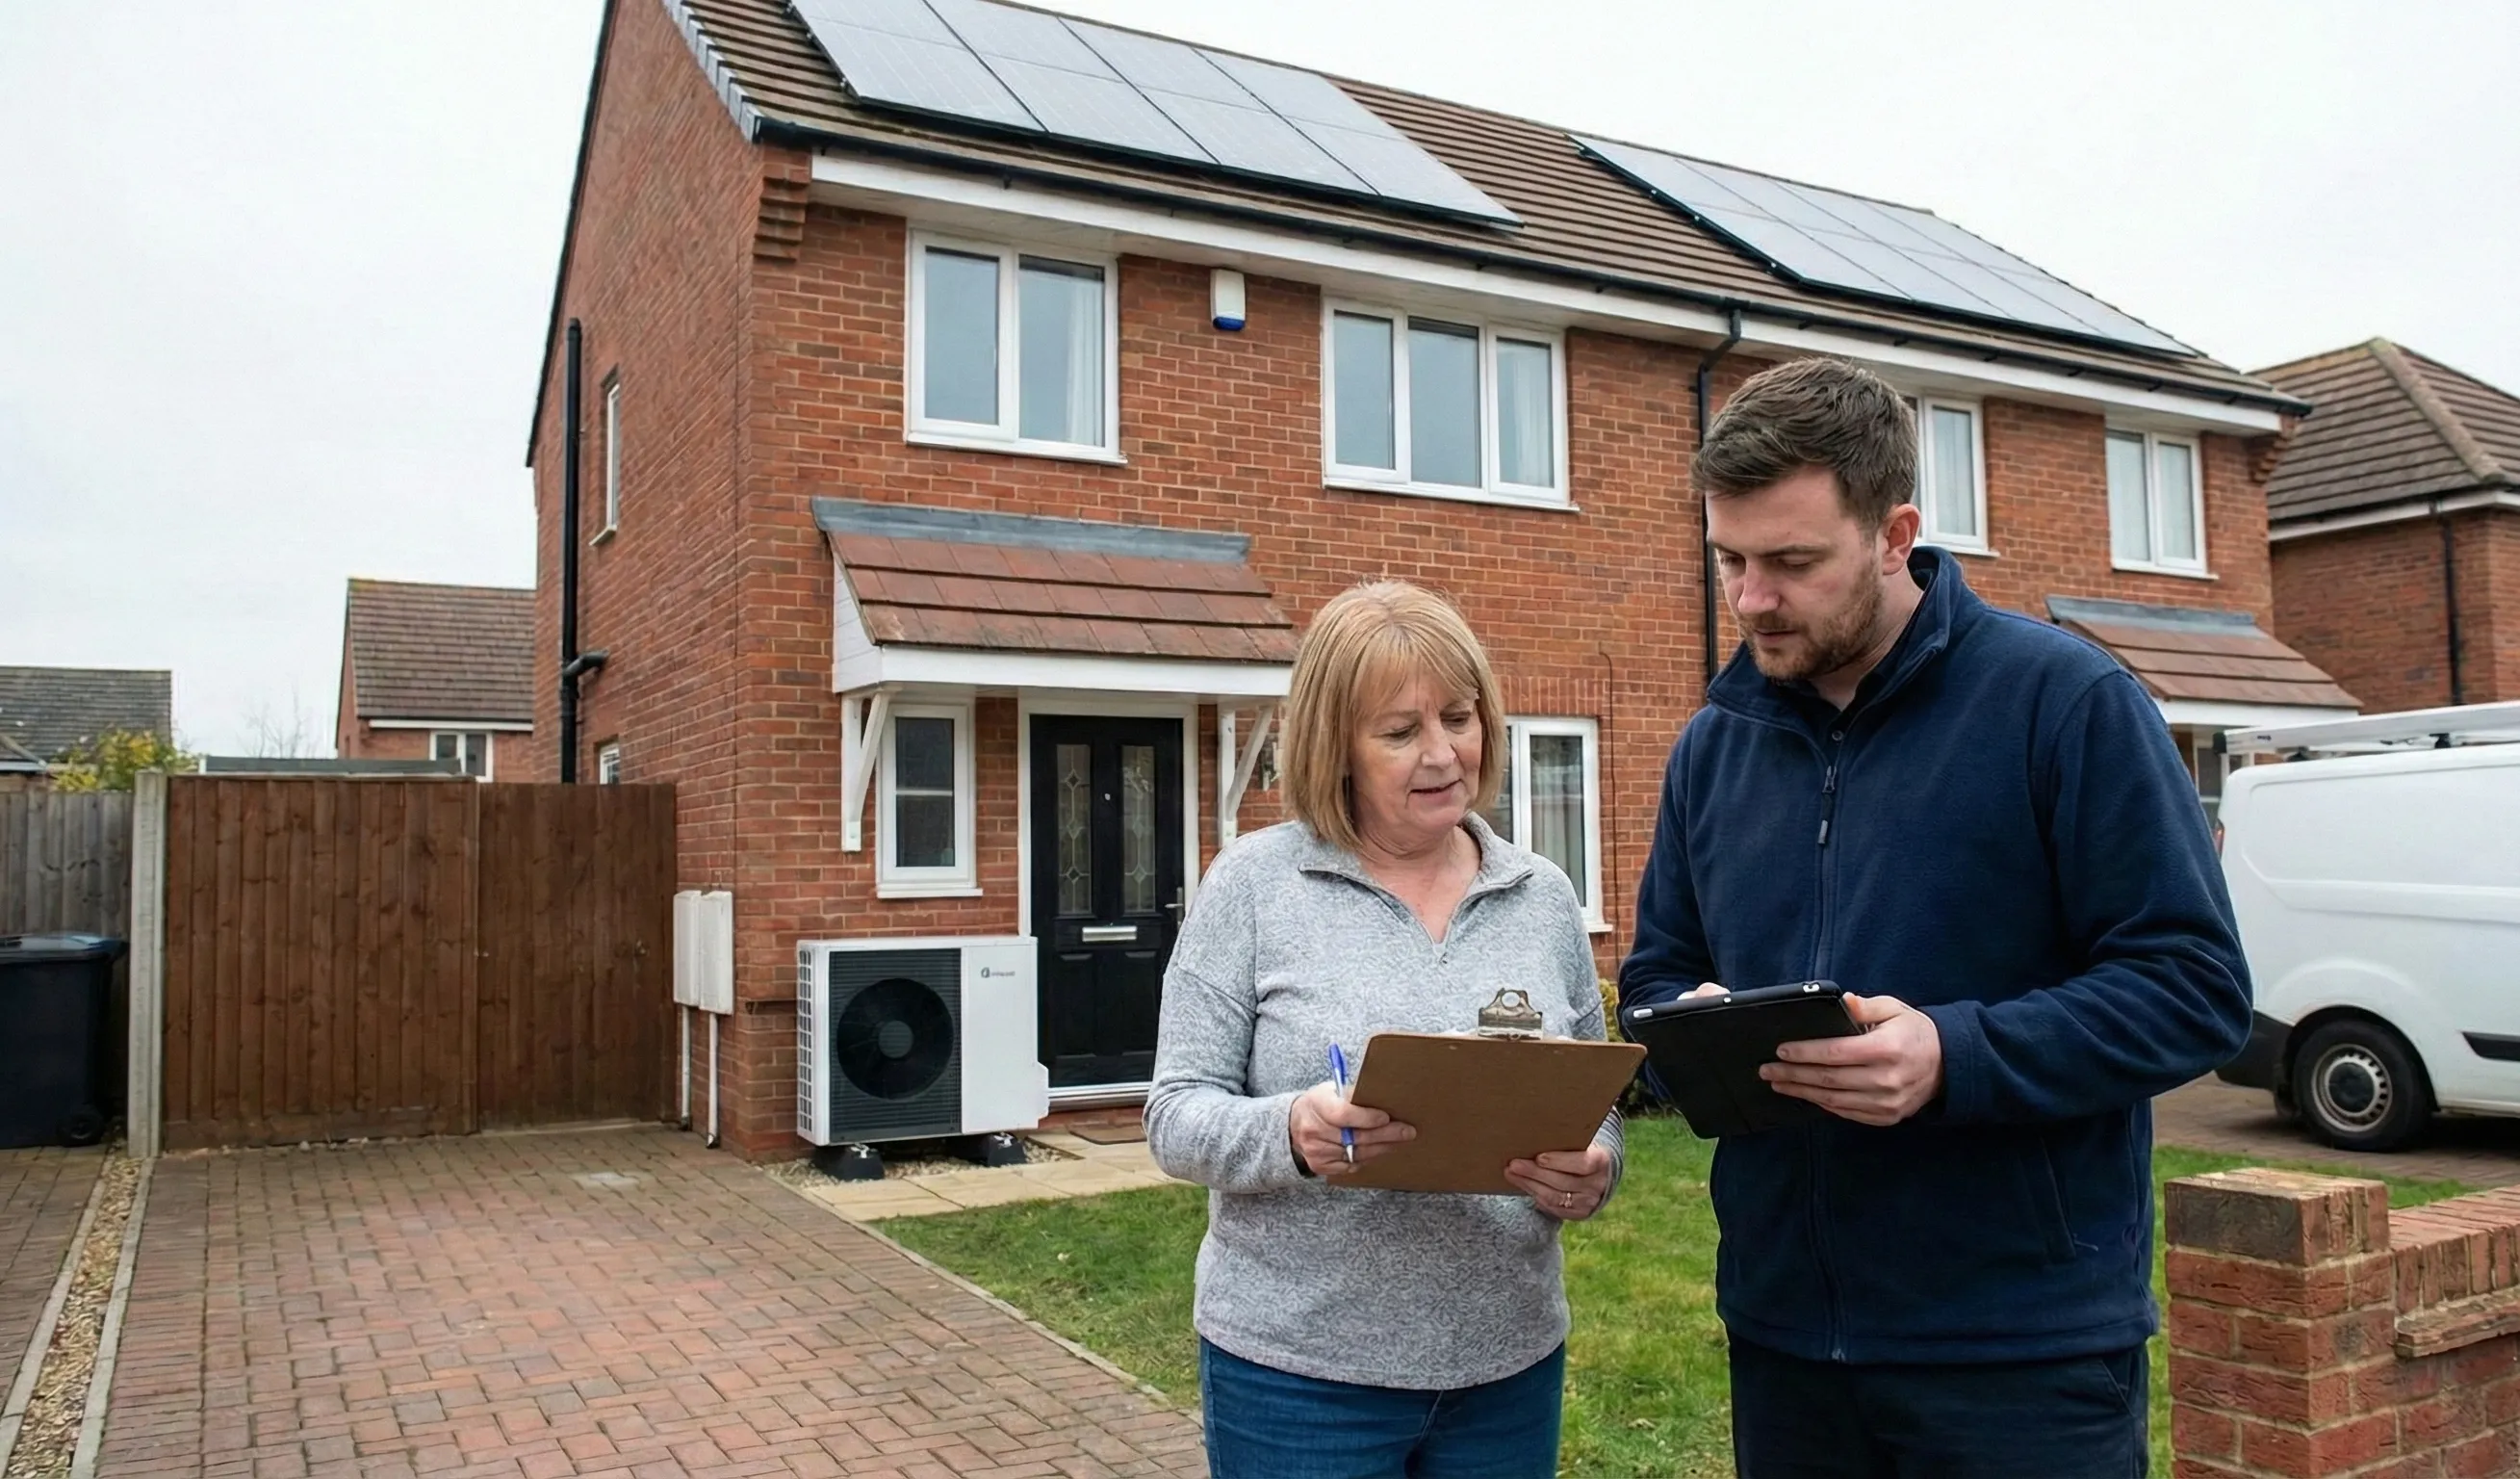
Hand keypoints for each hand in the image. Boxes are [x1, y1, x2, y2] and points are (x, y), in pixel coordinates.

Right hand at [1289, 1082, 1412, 1177]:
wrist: (1294, 1123)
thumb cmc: (1321, 1103)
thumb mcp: (1332, 1090)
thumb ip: (1354, 1095)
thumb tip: (1385, 1097)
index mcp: (1317, 1104)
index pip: (1343, 1115)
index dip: (1367, 1118)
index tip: (1386, 1117)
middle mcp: (1313, 1130)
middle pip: (1355, 1137)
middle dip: (1385, 1135)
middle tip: (1407, 1132)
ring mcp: (1315, 1151)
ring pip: (1356, 1154)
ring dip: (1381, 1148)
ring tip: (1398, 1141)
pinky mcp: (1319, 1166)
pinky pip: (1350, 1166)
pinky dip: (1367, 1159)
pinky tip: (1379, 1150)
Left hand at [1506, 1144, 1613, 1220]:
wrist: (1598, 1172)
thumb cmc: (1582, 1149)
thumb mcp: (1581, 1141)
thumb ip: (1565, 1140)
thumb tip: (1533, 1133)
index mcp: (1601, 1161)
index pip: (1582, 1163)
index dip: (1559, 1161)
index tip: (1538, 1157)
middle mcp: (1598, 1185)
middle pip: (1563, 1182)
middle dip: (1535, 1173)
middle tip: (1514, 1164)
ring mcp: (1589, 1202)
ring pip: (1555, 1197)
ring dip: (1529, 1185)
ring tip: (1511, 1173)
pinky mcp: (1579, 1214)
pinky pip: (1553, 1208)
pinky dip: (1536, 1196)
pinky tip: (1524, 1185)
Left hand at [1760, 993, 1943, 1126]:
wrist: (1947, 1065)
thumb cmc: (1915, 1032)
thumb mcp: (1894, 1008)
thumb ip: (1866, 1006)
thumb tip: (1842, 1000)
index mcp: (1887, 1049)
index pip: (1835, 1053)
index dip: (1805, 1053)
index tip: (1781, 1051)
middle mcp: (1886, 1079)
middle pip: (1828, 1079)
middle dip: (1793, 1074)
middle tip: (1767, 1070)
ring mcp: (1887, 1102)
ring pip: (1834, 1100)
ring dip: (1802, 1092)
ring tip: (1778, 1083)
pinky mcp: (1886, 1116)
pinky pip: (1847, 1113)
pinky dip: (1823, 1104)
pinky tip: (1806, 1095)